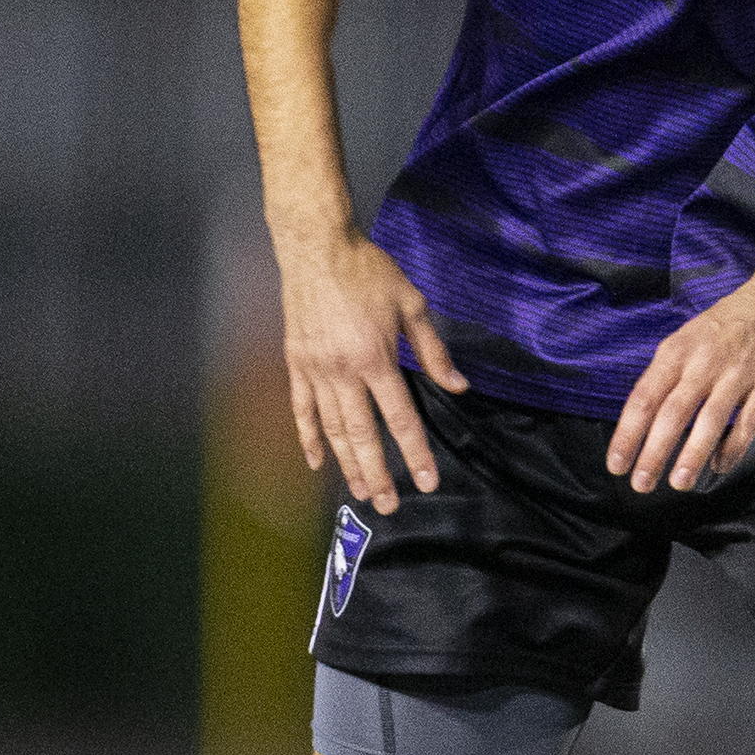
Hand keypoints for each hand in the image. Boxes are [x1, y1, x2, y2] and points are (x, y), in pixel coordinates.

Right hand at [277, 229, 466, 514]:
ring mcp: (315, 371)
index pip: (401, 418)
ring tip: (360, 492)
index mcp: (376, 359)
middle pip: (363, 435)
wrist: (317, 249)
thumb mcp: (412, 304)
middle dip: (378, 473)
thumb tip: (459, 386)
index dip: (415, 453)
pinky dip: (308, 439)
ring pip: (333, 429)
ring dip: (347, 464)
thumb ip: (434, 351)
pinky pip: (302, 410)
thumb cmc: (368, 272)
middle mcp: (343, 372)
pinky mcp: (295, 365)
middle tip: (389, 505)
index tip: (426, 481)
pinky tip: (317, 463)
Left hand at [609, 259, 754, 492]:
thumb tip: (642, 421)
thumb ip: (666, 375)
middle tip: (641, 484)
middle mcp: (705, 362)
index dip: (628, 434)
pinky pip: (748, 423)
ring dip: (692, 455)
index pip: (644, 398)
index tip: (617, 464)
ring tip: (679, 482)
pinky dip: (733, 448)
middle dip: (654, 453)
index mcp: (677, 351)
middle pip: (673, 413)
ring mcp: (738, 373)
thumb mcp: (686, 338)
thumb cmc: (726, 325)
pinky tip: (720, 467)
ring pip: (711, 421)